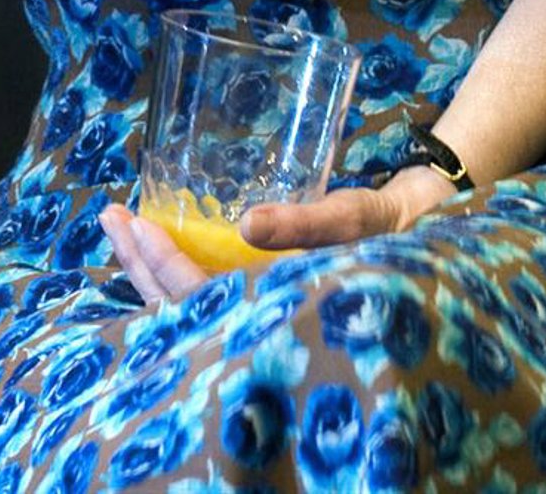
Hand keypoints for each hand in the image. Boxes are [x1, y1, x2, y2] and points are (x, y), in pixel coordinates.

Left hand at [100, 166, 458, 308]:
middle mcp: (263, 325)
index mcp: (279, 315)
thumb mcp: (355, 219)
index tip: (135, 223)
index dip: (162, 265)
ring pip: (191, 305)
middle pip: (182, 308)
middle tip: (110, 218)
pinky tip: (165, 244)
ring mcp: (262, 316)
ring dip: (153, 267)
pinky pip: (210, 294)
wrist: (435, 239)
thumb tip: (247, 224)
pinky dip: (180, 269)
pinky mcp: (268, 298)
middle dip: (141, 264)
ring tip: (123, 228)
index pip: (200, 302)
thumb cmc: (396, 234)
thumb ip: (305, 223)